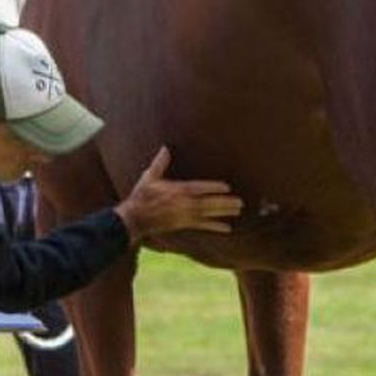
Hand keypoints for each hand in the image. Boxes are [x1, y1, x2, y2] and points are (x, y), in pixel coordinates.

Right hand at [115, 147, 242, 242]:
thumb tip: (165, 147)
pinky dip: (215, 226)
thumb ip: (160, 163)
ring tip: (238, 210)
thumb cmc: (142, 196)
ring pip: (208, 214)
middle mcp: (183, 204)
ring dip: (223, 212)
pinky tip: (227, 228)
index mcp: (176, 191)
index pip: (198, 189)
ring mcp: (184, 215)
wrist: (135, 218)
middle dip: (224, 203)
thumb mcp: (149, 177)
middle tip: (240, 202)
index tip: (227, 187)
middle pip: (207, 203)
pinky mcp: (184, 224)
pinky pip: (202, 225)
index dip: (213, 188)